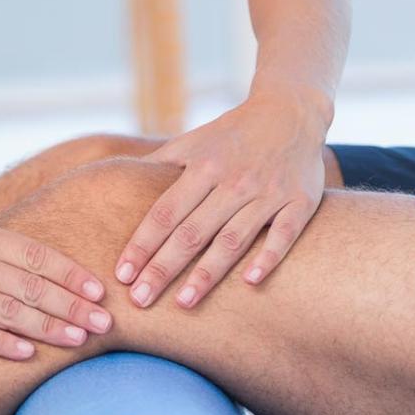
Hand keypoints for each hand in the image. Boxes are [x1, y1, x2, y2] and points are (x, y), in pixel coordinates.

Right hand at [0, 217, 111, 359]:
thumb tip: (29, 256)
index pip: (36, 254)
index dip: (71, 274)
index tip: (99, 292)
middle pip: (31, 285)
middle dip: (72, 306)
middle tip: (105, 325)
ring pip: (8, 310)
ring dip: (48, 328)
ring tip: (79, 342)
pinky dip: (2, 344)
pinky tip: (27, 356)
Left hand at [116, 92, 328, 308]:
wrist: (291, 111)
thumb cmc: (232, 135)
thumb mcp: (193, 142)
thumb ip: (159, 165)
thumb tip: (114, 182)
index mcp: (203, 167)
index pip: (164, 213)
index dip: (142, 244)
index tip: (122, 275)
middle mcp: (233, 181)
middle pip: (192, 232)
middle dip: (163, 268)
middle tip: (139, 301)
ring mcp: (268, 192)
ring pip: (233, 239)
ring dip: (207, 273)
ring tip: (183, 303)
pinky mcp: (300, 201)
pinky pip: (283, 234)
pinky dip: (268, 257)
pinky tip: (249, 282)